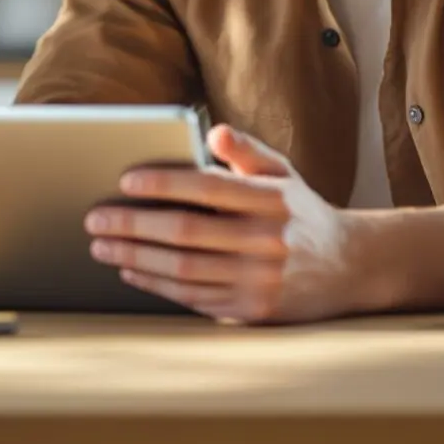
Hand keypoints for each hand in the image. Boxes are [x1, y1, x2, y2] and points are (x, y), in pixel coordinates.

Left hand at [85, 124, 357, 323]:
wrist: (349, 266)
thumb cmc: (300, 211)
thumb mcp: (283, 172)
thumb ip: (246, 151)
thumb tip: (212, 132)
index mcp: (272, 200)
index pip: (208, 188)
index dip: (164, 183)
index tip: (125, 180)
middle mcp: (267, 241)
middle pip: (186, 233)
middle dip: (133, 225)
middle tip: (95, 218)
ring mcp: (260, 280)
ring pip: (184, 270)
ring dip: (135, 257)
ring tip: (102, 245)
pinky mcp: (252, 310)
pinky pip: (193, 298)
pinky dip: (156, 284)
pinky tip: (131, 270)